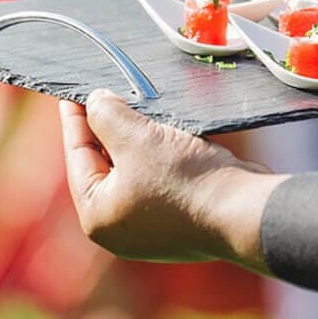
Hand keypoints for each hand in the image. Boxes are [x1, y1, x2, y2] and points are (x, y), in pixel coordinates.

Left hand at [59, 89, 286, 268]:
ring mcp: (153, 226)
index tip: (73, 91)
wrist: (244, 210)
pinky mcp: (182, 217)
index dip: (75, 119)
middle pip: (106, 164)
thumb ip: (107, 115)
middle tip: (109, 91)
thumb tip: (95, 102)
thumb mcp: (136, 139)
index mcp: (98, 215)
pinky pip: (162, 177)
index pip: (78, 156)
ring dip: (138, 138)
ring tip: (138, 104)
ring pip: (136, 169)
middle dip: (109, 127)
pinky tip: (167, 129)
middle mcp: (121, 227)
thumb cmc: (184, 179)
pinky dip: (161, 153)